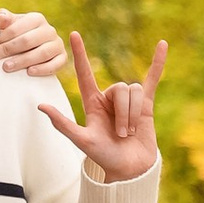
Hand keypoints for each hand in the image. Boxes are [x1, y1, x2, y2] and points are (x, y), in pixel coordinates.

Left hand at [0, 6, 68, 78]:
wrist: (35, 49)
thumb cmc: (18, 35)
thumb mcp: (9, 26)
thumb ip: (3, 19)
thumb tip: (0, 18)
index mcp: (36, 18)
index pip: (17, 28)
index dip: (0, 38)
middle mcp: (49, 30)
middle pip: (27, 40)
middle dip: (7, 49)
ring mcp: (57, 44)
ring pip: (42, 53)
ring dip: (22, 60)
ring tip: (6, 67)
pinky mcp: (62, 57)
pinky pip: (56, 64)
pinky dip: (43, 69)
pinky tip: (29, 72)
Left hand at [41, 31, 167, 180]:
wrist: (130, 168)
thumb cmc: (104, 156)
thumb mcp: (82, 140)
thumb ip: (63, 123)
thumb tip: (40, 106)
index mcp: (92, 102)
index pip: (84, 73)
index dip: (79, 54)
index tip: (73, 34)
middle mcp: (109, 98)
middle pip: (119, 89)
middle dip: (123, 114)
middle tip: (121, 135)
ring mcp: (128, 100)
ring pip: (134, 91)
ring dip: (134, 114)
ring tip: (131, 133)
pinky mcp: (145, 104)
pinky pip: (152, 78)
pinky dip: (158, 62)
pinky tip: (162, 45)